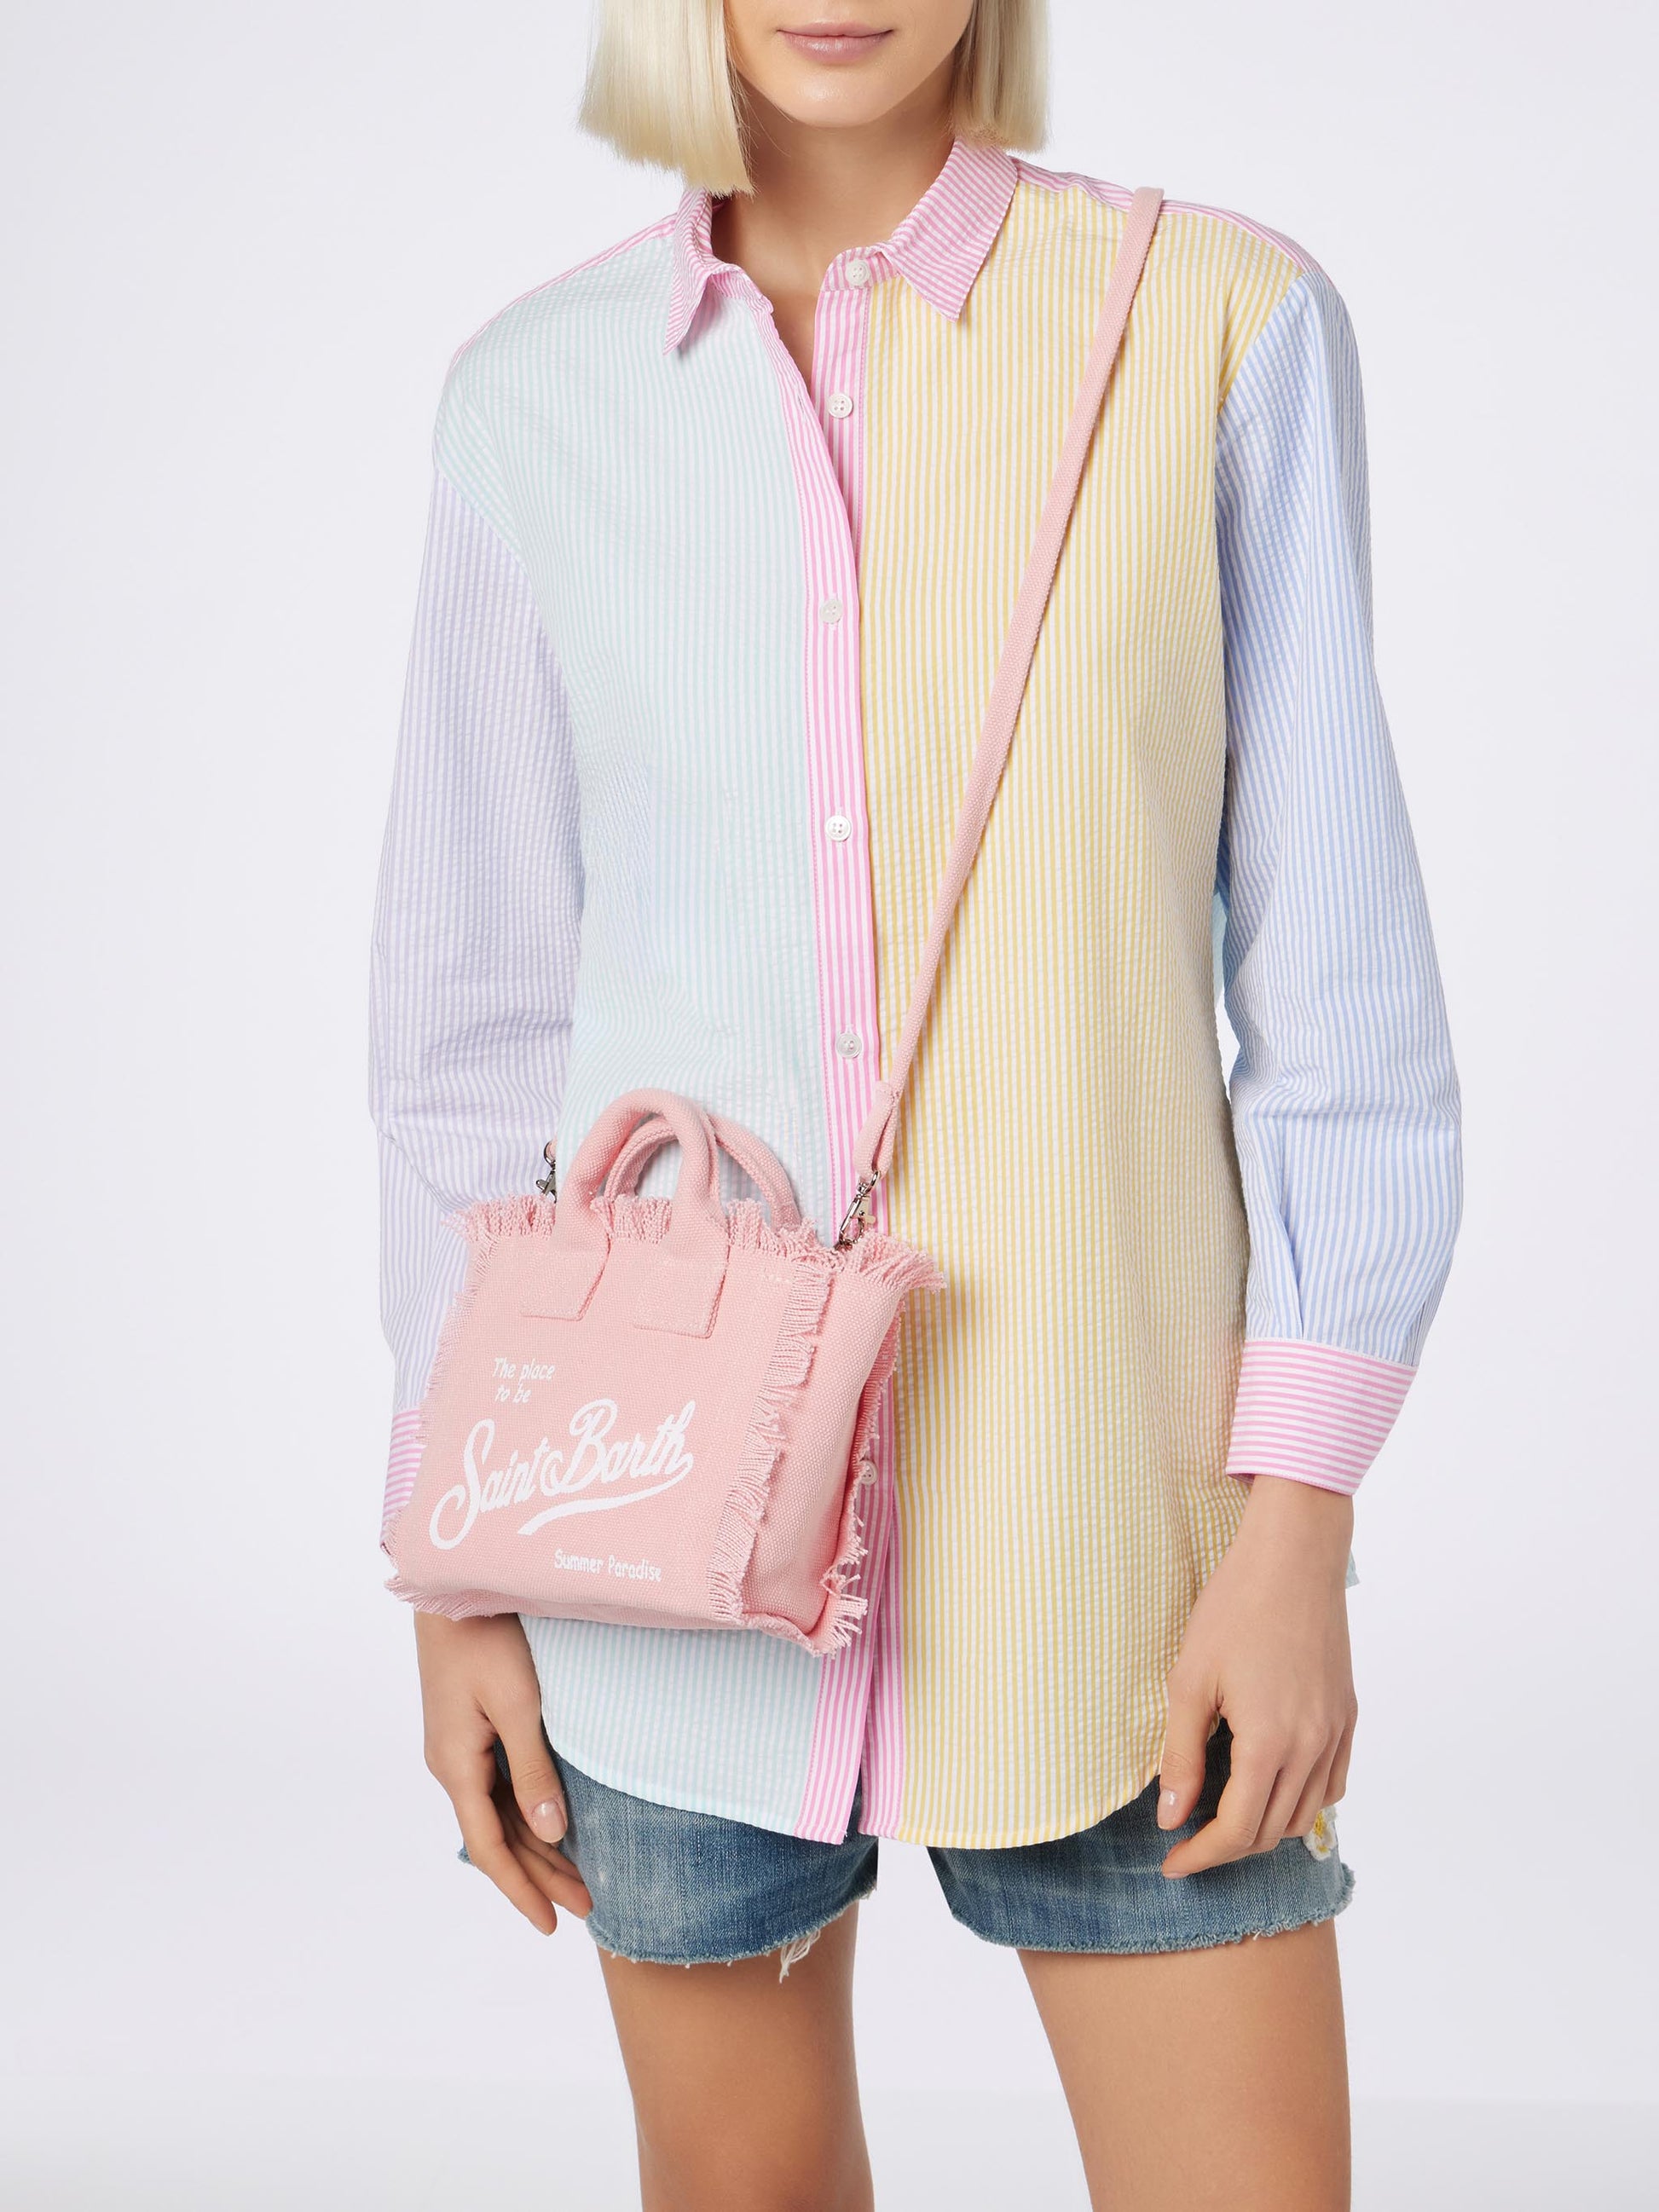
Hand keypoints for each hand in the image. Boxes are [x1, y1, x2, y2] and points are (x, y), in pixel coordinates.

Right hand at [413, 1610, 593, 1933]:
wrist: (455, 1589)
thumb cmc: (487, 1639)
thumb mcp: (517, 1705)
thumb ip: (533, 1770)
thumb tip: (551, 1832)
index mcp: (457, 1767)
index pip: (490, 1849)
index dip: (522, 1891)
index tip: (553, 1925)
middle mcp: (452, 1766)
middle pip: (498, 1838)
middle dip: (540, 1877)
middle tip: (588, 1907)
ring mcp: (458, 1749)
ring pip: (499, 1816)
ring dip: (536, 1849)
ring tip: (578, 1879)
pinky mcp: (468, 1730)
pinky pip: (497, 1789)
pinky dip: (525, 1816)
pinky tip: (549, 1827)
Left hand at [1156, 1475, 1356, 1877]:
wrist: (1294, 1556)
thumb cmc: (1234, 1608)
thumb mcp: (1190, 1681)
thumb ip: (1180, 1756)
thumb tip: (1171, 1819)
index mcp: (1270, 1744)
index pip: (1237, 1832)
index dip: (1200, 1857)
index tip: (1170, 1863)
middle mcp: (1313, 1748)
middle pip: (1272, 1832)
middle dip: (1227, 1847)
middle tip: (1186, 1838)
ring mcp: (1337, 1732)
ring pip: (1306, 1814)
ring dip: (1264, 1827)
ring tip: (1222, 1813)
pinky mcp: (1349, 1715)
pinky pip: (1332, 1784)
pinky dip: (1302, 1800)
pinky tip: (1270, 1784)